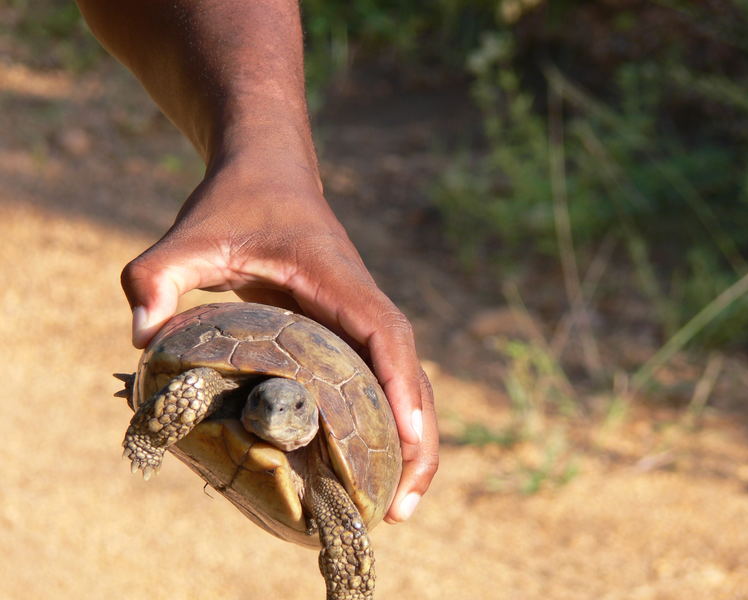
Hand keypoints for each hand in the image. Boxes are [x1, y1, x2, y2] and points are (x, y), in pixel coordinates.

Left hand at [121, 150, 438, 522]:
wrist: (267, 171)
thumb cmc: (236, 201)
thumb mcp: (190, 235)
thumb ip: (157, 277)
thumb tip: (143, 341)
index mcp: (336, 278)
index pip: (384, 331)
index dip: (400, 384)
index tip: (407, 437)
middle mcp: (360, 300)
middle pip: (409, 371)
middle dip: (417, 437)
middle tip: (400, 510)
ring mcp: (359, 315)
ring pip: (403, 380)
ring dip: (410, 438)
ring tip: (397, 505)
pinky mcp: (348, 328)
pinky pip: (380, 378)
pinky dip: (387, 422)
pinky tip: (371, 464)